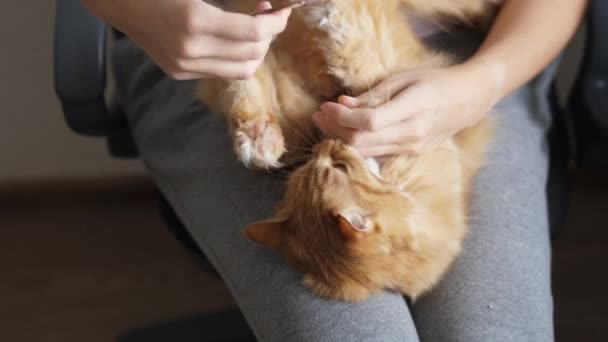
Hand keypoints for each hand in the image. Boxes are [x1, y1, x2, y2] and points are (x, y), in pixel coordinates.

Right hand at [83, 0, 290, 79]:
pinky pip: (222, 71)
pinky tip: (233, 39)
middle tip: (269, 16)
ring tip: (254, 29)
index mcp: (194, 20)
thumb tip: (266, 6)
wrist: (115, 1)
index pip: (254, 32)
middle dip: (269, 36)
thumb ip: (232, 1)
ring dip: (256, 51)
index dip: (276, 22)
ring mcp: (183, 65)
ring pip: (241, 70)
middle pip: (253, 55)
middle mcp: (190, 49)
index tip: (283, 10)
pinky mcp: (178, 72)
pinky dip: (235, 57)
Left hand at [312, 63, 502, 156]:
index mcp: (413, 109)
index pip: (368, 122)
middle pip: (362, 142)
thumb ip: (373, 95)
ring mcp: (412, 149)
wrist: (468, 100)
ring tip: (325, 123)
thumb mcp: (404, 79)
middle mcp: (413, 135)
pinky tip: (344, 134)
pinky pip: (377, 156)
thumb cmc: (435, 82)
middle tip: (318, 115)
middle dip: (334, 129)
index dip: (342, 117)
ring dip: (341, 139)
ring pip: (366, 153)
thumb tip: (342, 104)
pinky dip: (357, 146)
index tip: (326, 106)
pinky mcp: (411, 156)